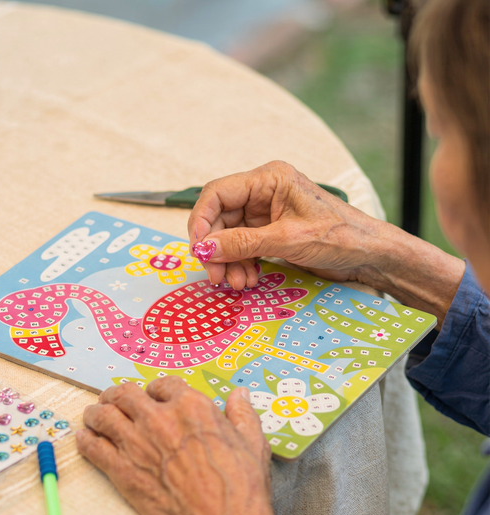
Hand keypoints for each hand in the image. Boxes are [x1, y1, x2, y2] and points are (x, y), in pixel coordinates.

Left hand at [76, 377, 278, 514]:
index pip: (163, 384)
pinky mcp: (123, 472)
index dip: (156, 388)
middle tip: (112, 397)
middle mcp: (160, 418)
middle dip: (117, 393)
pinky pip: (95, 448)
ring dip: (96, 412)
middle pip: (126, 394)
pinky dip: (86, 440)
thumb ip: (242, 414)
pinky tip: (83, 438)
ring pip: (105, 416)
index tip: (152, 394)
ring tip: (93, 413)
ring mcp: (138, 444)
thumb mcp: (252, 442)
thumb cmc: (241, 485)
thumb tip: (240, 395)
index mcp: (192, 406)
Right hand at [188, 160, 381, 288]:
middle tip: (217, 276)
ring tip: (239, 282)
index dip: (201, 221)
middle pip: (220, 218)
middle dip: (216, 249)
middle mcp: (263, 193)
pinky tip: (249, 278)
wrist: (369, 255)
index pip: (218, 193)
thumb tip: (204, 249)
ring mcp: (265, 214)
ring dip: (229, 261)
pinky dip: (241, 264)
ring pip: (229, 236)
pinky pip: (243, 247)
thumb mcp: (288, 239)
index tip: (197, 250)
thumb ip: (242, 243)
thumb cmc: (340, 236)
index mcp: (268, 179)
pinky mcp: (270, 232)